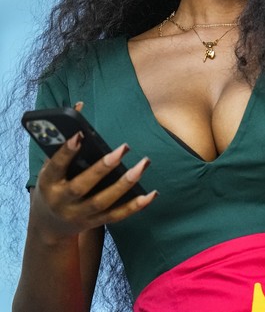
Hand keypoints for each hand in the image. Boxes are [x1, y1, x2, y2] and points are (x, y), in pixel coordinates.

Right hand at [31, 132, 156, 243]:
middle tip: (124, 148)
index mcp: (48, 183)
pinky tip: (151, 194)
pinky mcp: (94, 222)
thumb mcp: (50, 163)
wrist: (48, 224)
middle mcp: (62, 201)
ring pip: (103, 201)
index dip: (67, 152)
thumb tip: (79, 105)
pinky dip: (134, 206)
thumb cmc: (53, 182)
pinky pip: (117, 215)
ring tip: (143, 164)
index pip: (56, 167)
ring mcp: (79, 214)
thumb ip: (62, 138)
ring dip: (125, 183)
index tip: (80, 134)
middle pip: (82, 186)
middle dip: (103, 167)